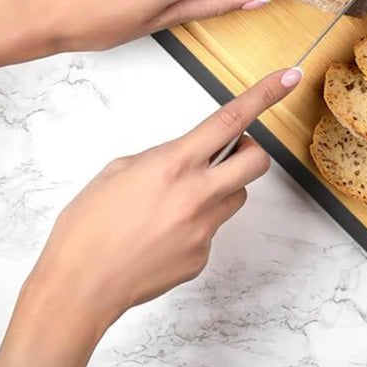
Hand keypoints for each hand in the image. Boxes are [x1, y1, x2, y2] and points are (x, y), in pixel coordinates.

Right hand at [0, 67, 302, 366]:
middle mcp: (196, 195)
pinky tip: (161, 237)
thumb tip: (184, 158)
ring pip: (236, 197)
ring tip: (176, 203)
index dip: (264, 95)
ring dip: (220, 189)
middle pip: (256, 162)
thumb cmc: (87, 229)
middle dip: (249, 151)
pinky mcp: (201, 258)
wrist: (77, 289)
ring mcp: (203, 230)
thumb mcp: (118, 172)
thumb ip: (160, 158)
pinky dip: (196, 226)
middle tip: (226, 154)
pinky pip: (212, 230)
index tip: (288, 77)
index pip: (230, 120)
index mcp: (173, 165)